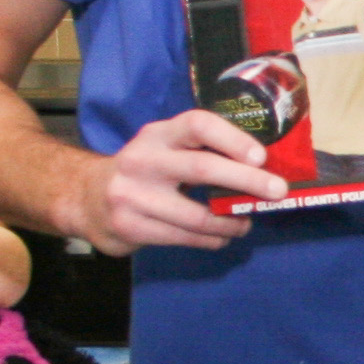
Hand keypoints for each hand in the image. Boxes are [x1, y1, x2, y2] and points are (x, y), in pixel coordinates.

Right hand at [70, 110, 283, 253]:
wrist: (85, 197)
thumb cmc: (145, 171)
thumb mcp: (164, 148)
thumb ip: (201, 152)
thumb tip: (263, 169)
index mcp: (157, 134)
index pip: (197, 125)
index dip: (232, 139)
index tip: (261, 157)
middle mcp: (143, 160)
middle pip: (203, 168)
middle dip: (247, 181)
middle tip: (277, 191)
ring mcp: (133, 195)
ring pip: (197, 215)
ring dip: (232, 222)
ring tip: (245, 222)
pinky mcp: (131, 227)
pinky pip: (185, 237)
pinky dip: (212, 238)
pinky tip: (221, 235)